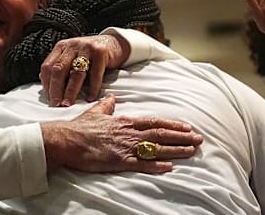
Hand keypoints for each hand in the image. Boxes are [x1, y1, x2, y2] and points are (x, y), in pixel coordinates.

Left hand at [39, 34, 129, 106]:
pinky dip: (92, 88)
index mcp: (61, 47)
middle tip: (57, 104)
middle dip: (56, 89)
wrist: (114, 43)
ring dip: (71, 91)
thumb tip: (50, 89)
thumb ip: (63, 71)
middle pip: (59, 69)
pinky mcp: (100, 52)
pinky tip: (90, 97)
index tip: (49, 99)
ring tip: (69, 103)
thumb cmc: (92, 55)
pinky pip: (95, 73)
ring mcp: (86, 47)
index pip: (47, 66)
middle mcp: (72, 46)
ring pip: (75, 73)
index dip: (46, 84)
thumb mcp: (73, 59)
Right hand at [41, 94, 202, 172]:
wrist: (65, 140)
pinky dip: (156, 166)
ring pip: (156, 149)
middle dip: (181, 137)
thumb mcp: (95, 112)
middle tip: (199, 139)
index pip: (154, 122)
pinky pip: (141, 164)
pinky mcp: (118, 161)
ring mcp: (125, 147)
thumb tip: (112, 98)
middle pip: (160, 134)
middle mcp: (129, 133)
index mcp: (125, 121)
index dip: (172, 125)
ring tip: (191, 151)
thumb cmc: (79, 127)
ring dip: (175, 150)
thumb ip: (107, 106)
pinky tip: (169, 167)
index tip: (187, 127)